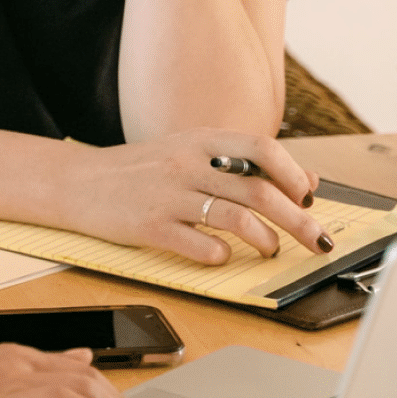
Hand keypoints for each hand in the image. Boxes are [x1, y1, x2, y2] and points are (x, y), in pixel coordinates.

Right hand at [53, 128, 329, 264]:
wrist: (80, 182)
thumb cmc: (142, 169)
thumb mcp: (191, 151)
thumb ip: (244, 162)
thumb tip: (305, 180)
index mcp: (202, 140)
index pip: (263, 149)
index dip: (294, 175)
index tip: (308, 198)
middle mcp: (188, 164)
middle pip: (259, 190)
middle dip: (297, 220)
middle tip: (316, 240)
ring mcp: (169, 195)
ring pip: (236, 218)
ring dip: (265, 240)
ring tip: (270, 250)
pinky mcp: (150, 227)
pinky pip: (198, 244)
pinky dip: (221, 255)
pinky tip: (224, 256)